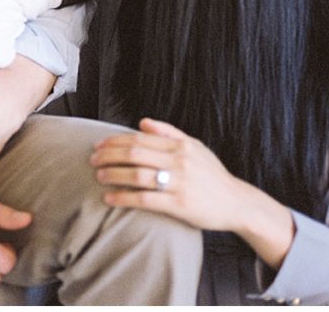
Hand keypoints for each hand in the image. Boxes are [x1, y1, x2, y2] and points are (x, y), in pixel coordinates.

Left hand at [90, 117, 242, 230]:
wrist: (236, 202)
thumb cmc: (212, 175)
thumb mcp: (195, 147)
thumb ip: (169, 133)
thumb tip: (142, 123)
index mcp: (181, 146)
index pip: (140, 139)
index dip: (116, 141)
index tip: (99, 144)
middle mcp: (179, 161)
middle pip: (135, 154)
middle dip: (109, 155)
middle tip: (93, 160)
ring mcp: (179, 183)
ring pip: (137, 175)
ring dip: (113, 175)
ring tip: (99, 176)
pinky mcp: (179, 205)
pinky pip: (145, 199)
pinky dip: (124, 197)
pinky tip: (110, 198)